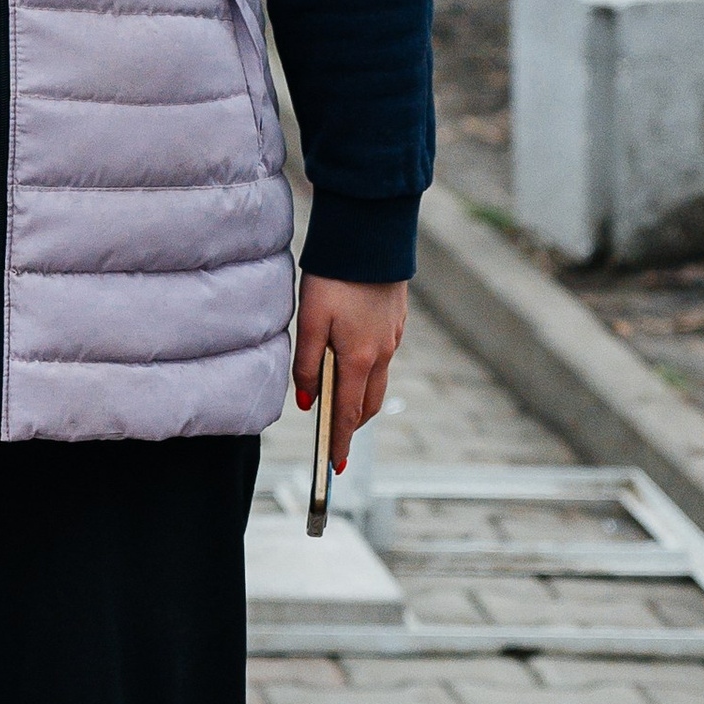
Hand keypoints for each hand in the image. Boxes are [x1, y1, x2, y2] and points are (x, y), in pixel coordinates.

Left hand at [294, 275, 409, 474]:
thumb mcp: (309, 320)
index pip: (348, 413)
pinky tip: (357, 364)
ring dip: (362, 398)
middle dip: (353, 425)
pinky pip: (384, 357)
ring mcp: (393, 336)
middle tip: (338, 442)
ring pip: (378, 380)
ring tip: (345, 407)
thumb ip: (307, 364)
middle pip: (369, 403)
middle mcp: (382, 353)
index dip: (340, 442)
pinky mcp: (396, 320)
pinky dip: (370, 372)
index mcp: (358, 359)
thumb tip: (307, 402)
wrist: (370, 236)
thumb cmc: (334, 277)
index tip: (336, 467)